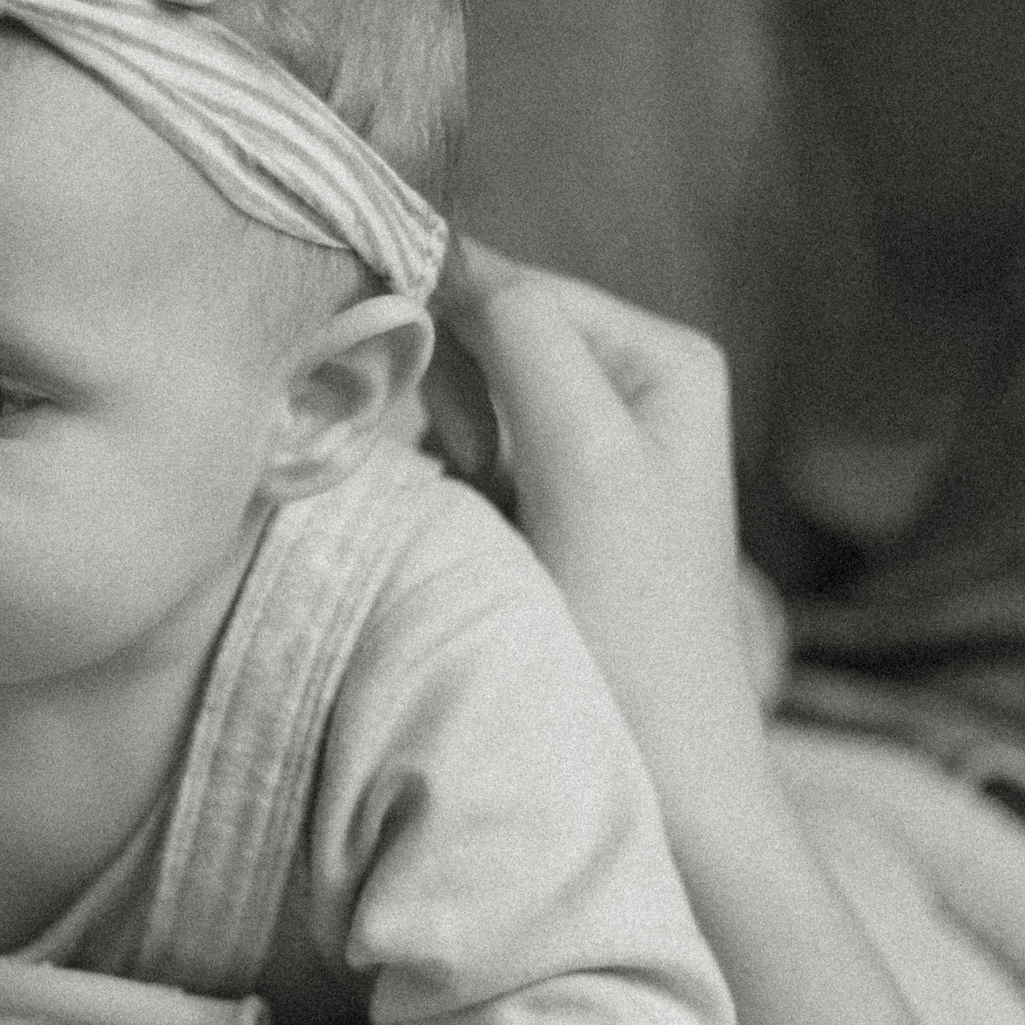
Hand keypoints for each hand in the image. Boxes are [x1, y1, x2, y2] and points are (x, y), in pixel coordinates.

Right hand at [428, 240, 762, 781]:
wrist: (658, 774)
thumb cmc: (634, 626)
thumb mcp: (588, 460)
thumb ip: (524, 339)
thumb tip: (441, 249)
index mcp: (660, 356)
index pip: (512, 282)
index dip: (436, 308)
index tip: (364, 347)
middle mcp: (629, 388)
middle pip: (482, 336)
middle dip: (434, 383)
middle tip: (443, 464)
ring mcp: (581, 450)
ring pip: (458, 397)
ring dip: (427, 433)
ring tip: (452, 505)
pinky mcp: (540, 511)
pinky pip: (458, 456)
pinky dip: (432, 479)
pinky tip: (447, 527)